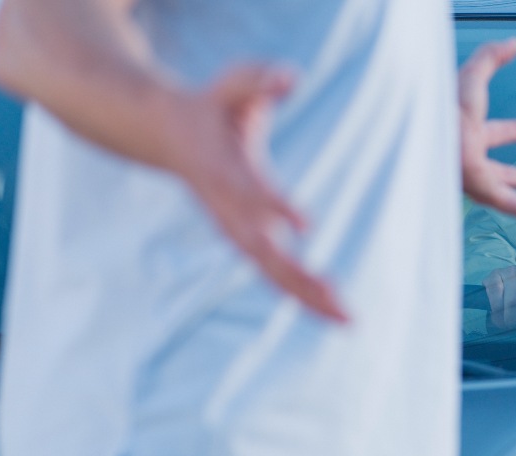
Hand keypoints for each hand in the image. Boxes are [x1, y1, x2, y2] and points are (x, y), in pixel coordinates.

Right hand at [169, 65, 347, 322]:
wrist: (166, 133)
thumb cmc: (211, 106)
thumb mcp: (231, 85)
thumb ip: (258, 79)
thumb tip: (289, 76)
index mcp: (224, 171)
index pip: (250, 191)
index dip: (274, 206)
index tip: (305, 223)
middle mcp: (228, 210)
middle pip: (263, 251)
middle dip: (300, 277)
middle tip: (339, 297)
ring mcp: (233, 231)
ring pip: (271, 273)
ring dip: (308, 299)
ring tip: (349, 320)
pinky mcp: (243, 241)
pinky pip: (274, 275)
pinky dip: (302, 296)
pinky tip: (335, 312)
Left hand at [458, 39, 515, 218]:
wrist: (428, 130)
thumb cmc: (444, 105)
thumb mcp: (472, 77)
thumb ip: (491, 57)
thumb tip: (514, 43)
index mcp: (464, 133)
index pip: (489, 134)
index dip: (509, 132)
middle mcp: (468, 160)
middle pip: (495, 171)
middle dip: (514, 175)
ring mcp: (476, 179)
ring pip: (508, 196)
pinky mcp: (484, 193)